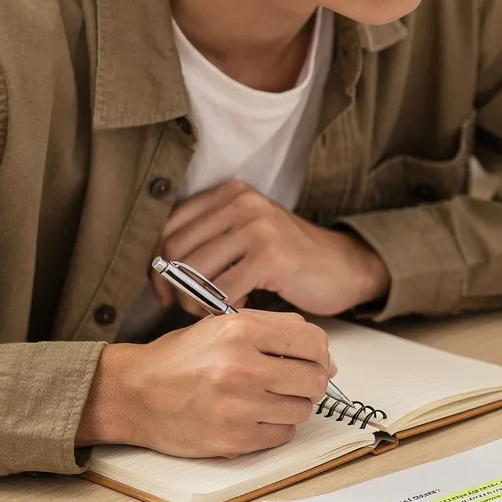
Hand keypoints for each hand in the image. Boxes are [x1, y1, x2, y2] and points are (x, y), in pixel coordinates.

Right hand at [76, 310, 336, 456]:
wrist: (132, 395)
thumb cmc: (178, 360)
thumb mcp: (221, 326)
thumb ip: (274, 329)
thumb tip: (324, 355)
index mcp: (240, 331)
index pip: (312, 342)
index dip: (322, 354)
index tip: (316, 361)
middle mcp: (241, 368)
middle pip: (314, 380)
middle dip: (311, 382)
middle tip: (294, 383)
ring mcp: (238, 407)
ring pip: (302, 410)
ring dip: (293, 405)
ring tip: (268, 399)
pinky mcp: (233, 439)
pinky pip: (282, 435)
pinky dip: (276, 427)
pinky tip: (255, 417)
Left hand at [153, 180, 388, 315]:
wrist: (344, 267)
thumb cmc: (290, 257)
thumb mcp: (247, 233)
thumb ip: (209, 239)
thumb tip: (159, 267)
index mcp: (231, 193)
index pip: (169, 226)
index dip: (157, 263)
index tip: (164, 290)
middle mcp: (242, 203)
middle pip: (175, 249)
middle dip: (173, 286)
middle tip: (187, 307)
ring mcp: (258, 227)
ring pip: (194, 272)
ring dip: (195, 301)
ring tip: (215, 308)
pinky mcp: (271, 256)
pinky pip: (221, 292)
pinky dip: (222, 308)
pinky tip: (242, 305)